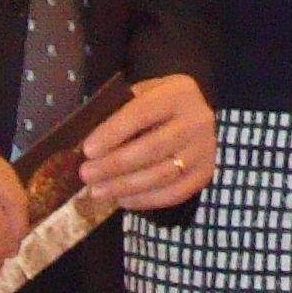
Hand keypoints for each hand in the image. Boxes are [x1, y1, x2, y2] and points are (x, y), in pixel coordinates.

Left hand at [78, 74, 216, 210]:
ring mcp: (205, 150)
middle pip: (153, 147)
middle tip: (86, 175)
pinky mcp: (205, 174)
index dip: (114, 132)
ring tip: (97, 192)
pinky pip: (174, 193)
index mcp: (179, 93)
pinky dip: (145, 200)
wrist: (197, 118)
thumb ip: (119, 110)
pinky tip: (122, 199)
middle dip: (115, 164)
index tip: (88, 150)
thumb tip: (86, 142)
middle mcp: (198, 120)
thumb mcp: (142, 95)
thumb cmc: (159, 106)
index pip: (142, 113)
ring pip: (162, 174)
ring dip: (125, 186)